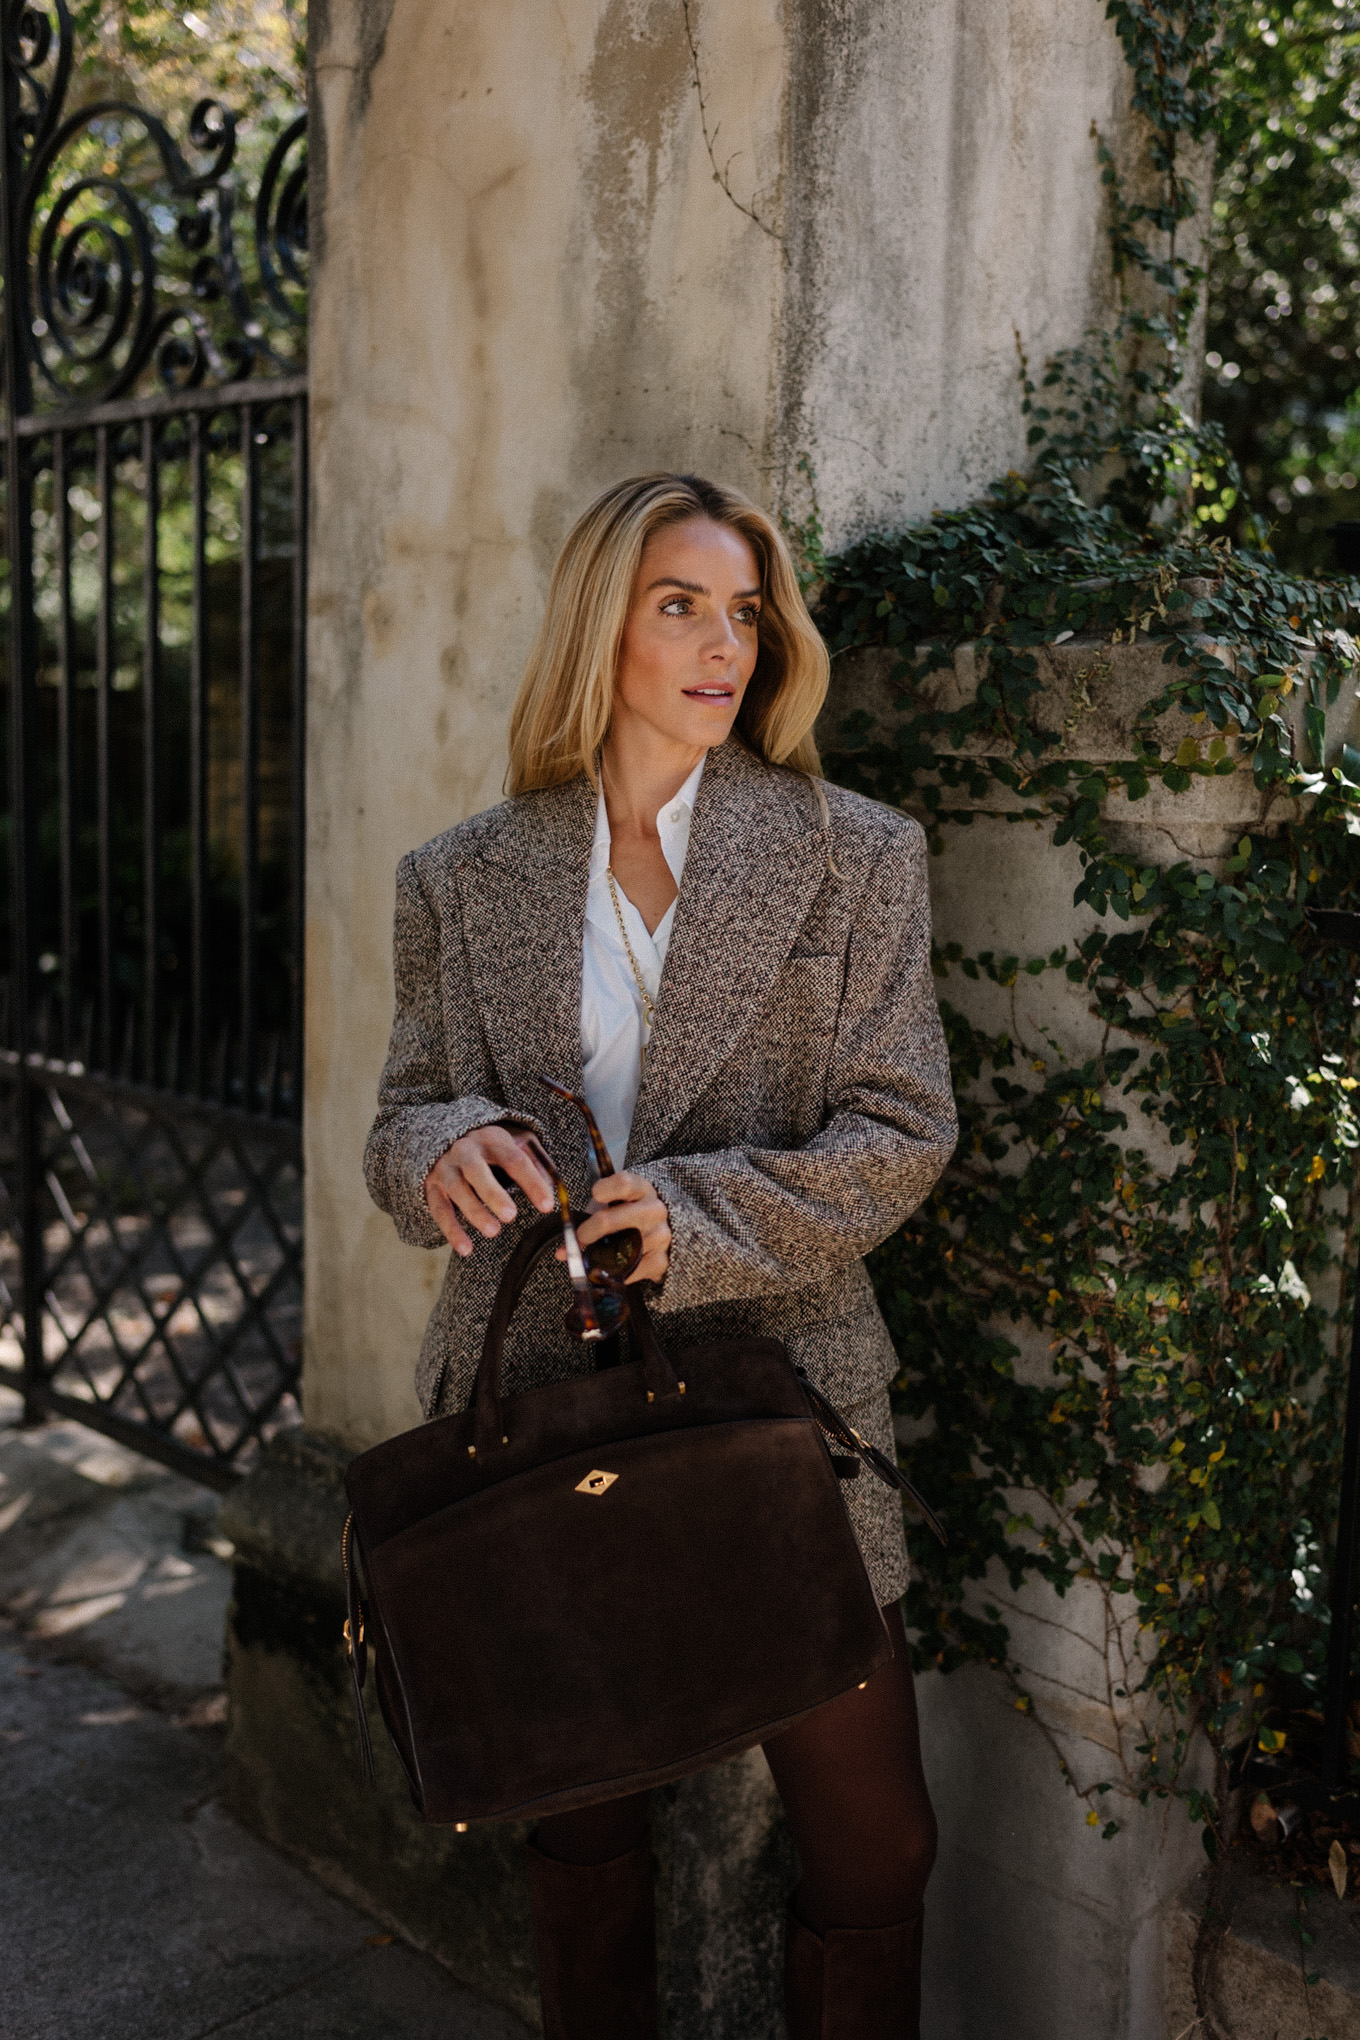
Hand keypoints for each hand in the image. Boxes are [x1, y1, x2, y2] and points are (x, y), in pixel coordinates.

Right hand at [424, 1125, 556, 1257]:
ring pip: (457, 1190)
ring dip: (474, 1212)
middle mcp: (465, 1150)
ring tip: (493, 1231)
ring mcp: (445, 1168)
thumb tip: (553, 1187)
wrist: (443, 1137)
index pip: (514, 1159)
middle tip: (511, 1216)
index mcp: (492, 1139)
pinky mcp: (431, 1186)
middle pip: (477, 1171)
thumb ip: (535, 1163)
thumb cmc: (491, 1149)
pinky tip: (466, 1248)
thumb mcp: (515, 1144)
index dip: (531, 1182)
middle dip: (493, 1194)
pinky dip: (451, 1230)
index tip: (547, 1206)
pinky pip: (440, 1210)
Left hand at [568, 1171, 671, 1284]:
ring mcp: (661, 1236)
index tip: (594, 1194)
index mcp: (641, 1190)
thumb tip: (562, 1252)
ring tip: (591, 1257)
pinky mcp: (661, 1260)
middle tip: (580, 1236)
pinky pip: (634, 1271)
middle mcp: (654, 1211)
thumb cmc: (626, 1214)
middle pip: (618, 1218)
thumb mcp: (611, 1206)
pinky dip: (616, 1273)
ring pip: (624, 1247)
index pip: (625, 1184)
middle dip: (593, 1228)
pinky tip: (607, 1269)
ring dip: (602, 1256)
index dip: (606, 1188)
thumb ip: (587, 1219)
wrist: (656, 1230)